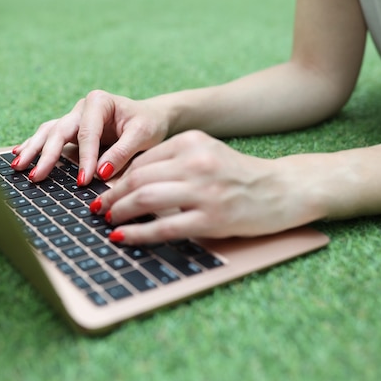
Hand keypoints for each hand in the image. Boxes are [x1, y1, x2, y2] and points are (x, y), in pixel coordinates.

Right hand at [11, 90, 169, 183]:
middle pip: (60, 131)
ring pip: (48, 133)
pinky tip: (19, 154)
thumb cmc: (148, 123)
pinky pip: (49, 137)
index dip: (84, 158)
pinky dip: (35, 146)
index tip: (83, 181)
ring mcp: (73, 118)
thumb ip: (122, 153)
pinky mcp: (71, 130)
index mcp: (98, 102)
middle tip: (36, 177)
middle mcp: (82, 108)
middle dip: (47, 155)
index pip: (87, 133)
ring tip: (18, 167)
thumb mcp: (142, 135)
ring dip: (33, 150)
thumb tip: (101, 174)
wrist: (151, 117)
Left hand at [91, 130, 322, 243]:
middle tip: (97, 208)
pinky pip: (163, 227)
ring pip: (145, 200)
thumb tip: (129, 183)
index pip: (142, 161)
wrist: (283, 189)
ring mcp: (204, 191)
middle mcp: (196, 162)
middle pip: (137, 179)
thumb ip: (172, 162)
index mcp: (192, 142)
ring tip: (107, 221)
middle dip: (111, 196)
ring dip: (119, 213)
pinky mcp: (211, 219)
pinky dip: (137, 234)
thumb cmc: (240, 174)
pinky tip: (123, 238)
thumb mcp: (206, 154)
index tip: (104, 191)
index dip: (117, 179)